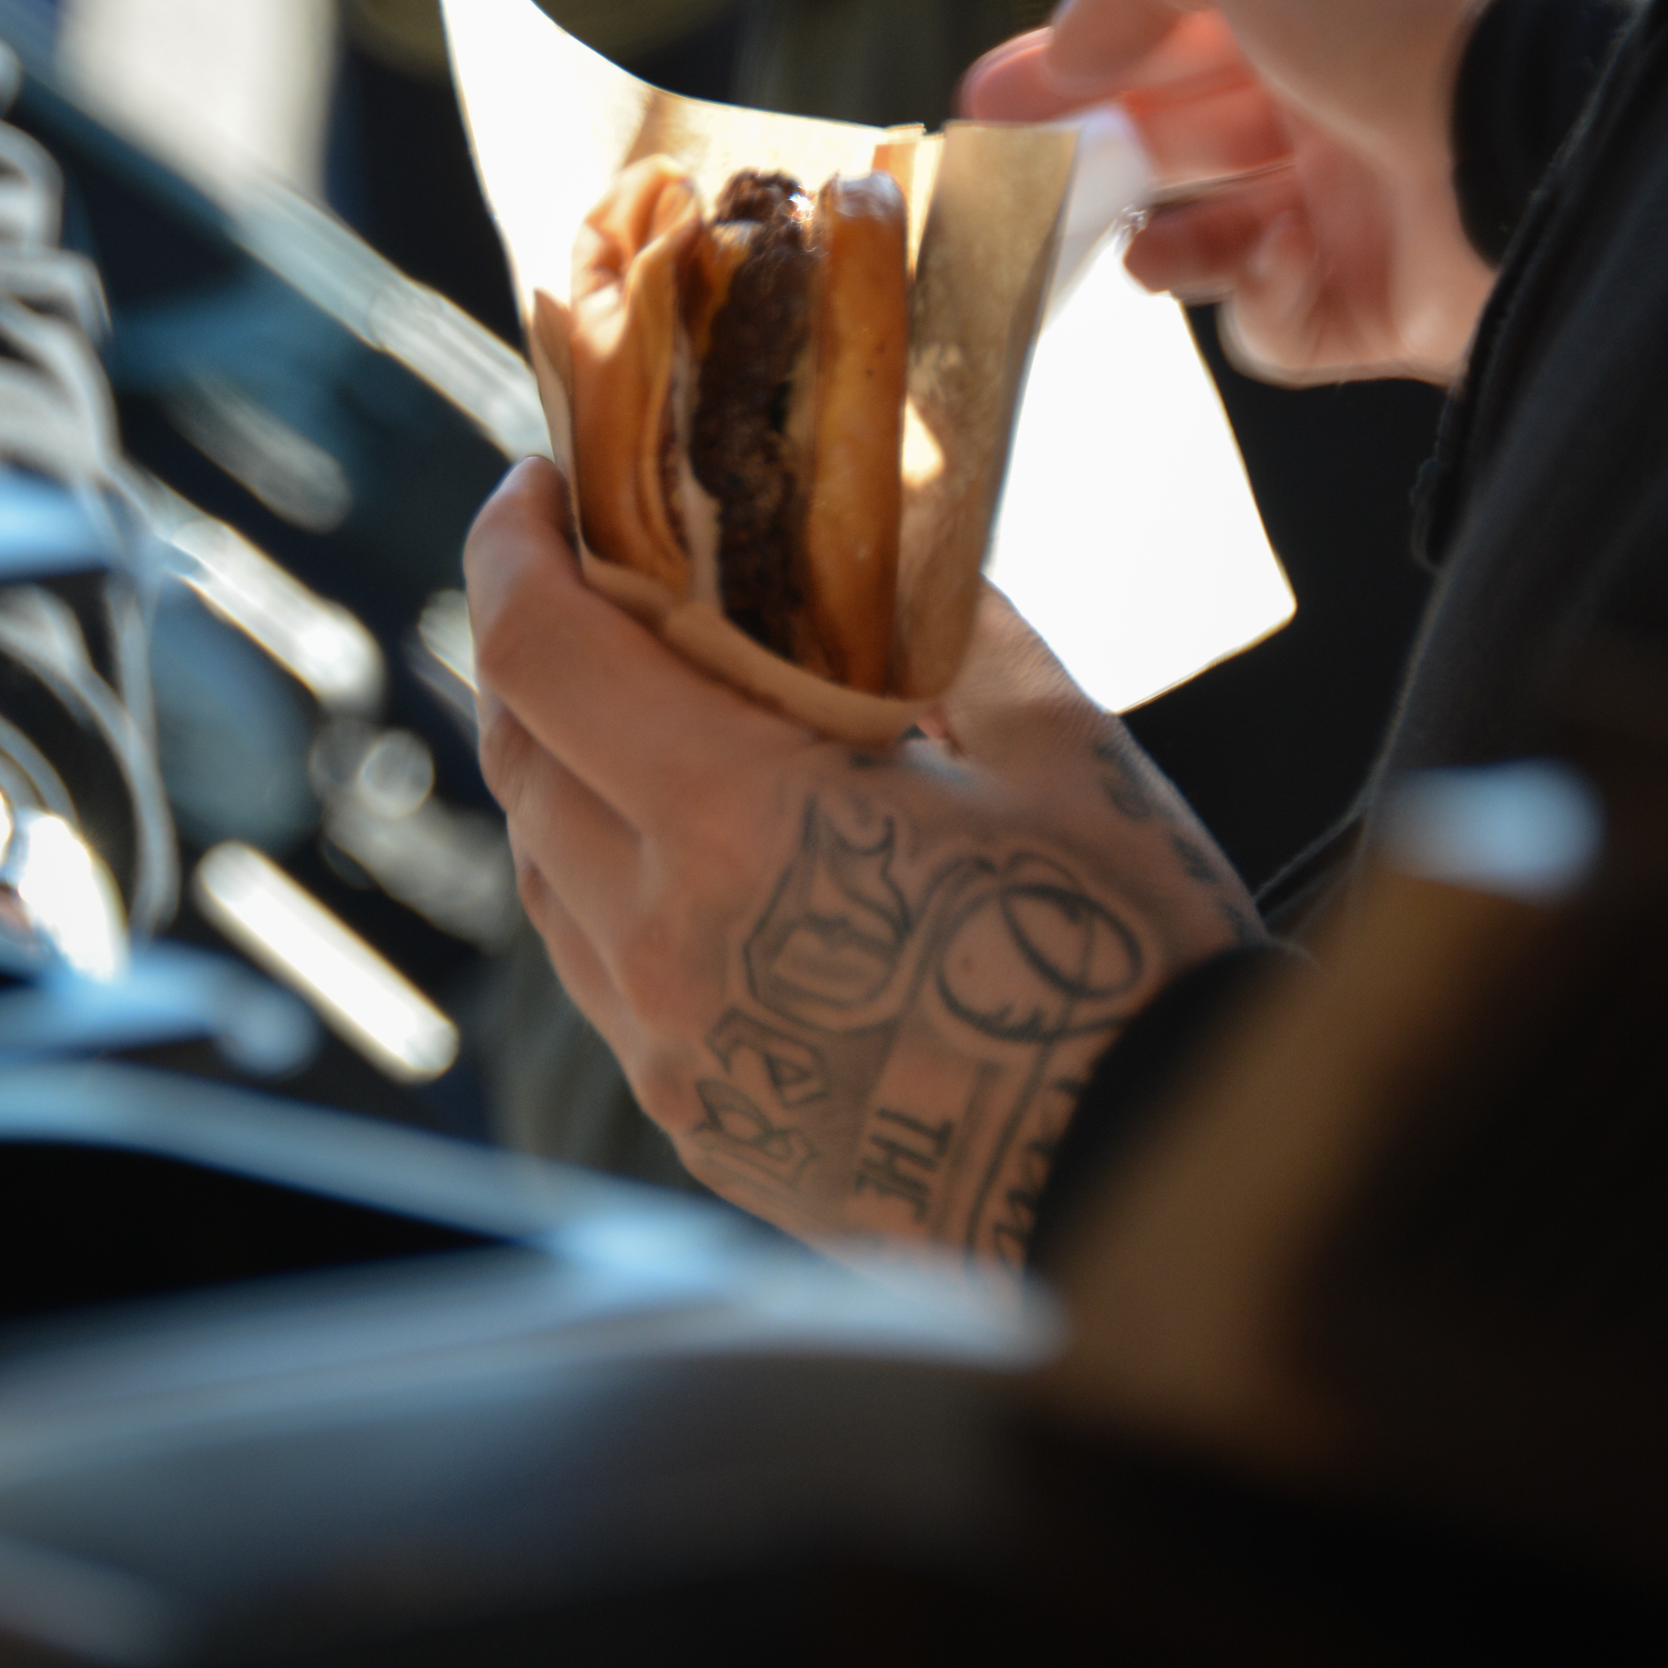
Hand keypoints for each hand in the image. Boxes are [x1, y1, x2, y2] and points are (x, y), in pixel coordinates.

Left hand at [468, 458, 1253, 1265]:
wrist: (1157, 1188)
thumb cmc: (1123, 959)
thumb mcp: (1059, 749)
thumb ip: (953, 626)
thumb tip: (902, 542)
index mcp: (737, 824)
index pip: (541, 654)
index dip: (510, 545)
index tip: (535, 479)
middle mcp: (663, 944)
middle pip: (520, 757)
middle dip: (531, 639)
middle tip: (594, 568)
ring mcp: (669, 1051)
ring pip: (546, 870)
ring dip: (564, 762)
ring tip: (638, 693)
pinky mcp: (700, 1118)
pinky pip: (602, 971)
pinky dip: (611, 874)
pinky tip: (692, 838)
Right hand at [964, 0, 1544, 386]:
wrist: (1523, 129)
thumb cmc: (1393, 4)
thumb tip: (1068, 47)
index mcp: (1301, 9)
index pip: (1162, 35)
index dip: (1070, 63)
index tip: (991, 100)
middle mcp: (1327, 104)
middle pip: (1174, 141)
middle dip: (1091, 161)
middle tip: (1021, 183)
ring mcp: (1353, 210)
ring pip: (1210, 242)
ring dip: (1160, 243)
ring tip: (1140, 241)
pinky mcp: (1377, 308)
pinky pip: (1273, 323)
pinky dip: (1255, 297)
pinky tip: (1273, 257)